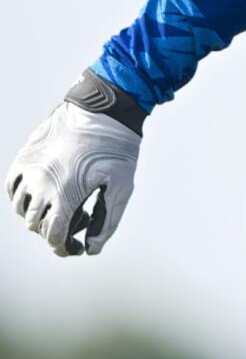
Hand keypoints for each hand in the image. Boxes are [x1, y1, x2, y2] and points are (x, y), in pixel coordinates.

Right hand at [6, 75, 141, 256]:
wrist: (104, 110)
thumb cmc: (118, 149)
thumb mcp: (121, 187)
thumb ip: (107, 222)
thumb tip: (91, 249)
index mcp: (65, 193)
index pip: (53, 235)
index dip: (63, 247)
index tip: (74, 249)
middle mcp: (40, 184)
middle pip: (37, 225)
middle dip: (55, 231)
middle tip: (79, 221)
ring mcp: (29, 169)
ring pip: (22, 208)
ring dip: (39, 215)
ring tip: (65, 205)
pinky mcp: (24, 157)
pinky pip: (12, 188)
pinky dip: (23, 198)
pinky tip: (43, 195)